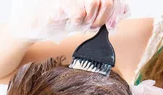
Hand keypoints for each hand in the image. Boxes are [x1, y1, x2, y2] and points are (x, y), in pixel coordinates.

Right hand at [7, 0, 130, 42]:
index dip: (116, 10)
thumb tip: (125, 11)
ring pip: (94, 4)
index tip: (112, 23)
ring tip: (81, 24)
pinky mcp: (62, 2)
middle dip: (104, 17)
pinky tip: (70, 23)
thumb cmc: (61, 19)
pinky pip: (79, 14)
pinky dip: (77, 24)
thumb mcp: (87, 17)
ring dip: (90, 20)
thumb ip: (105, 13)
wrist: (37, 25)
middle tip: (93, 25)